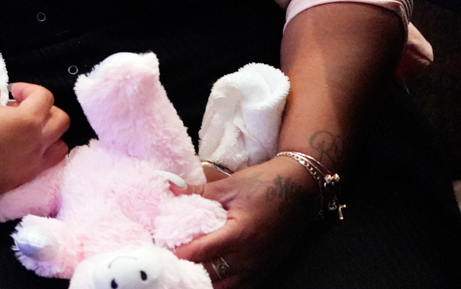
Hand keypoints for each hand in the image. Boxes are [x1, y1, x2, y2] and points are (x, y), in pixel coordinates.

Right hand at [0, 81, 69, 202]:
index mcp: (27, 119)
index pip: (45, 97)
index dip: (28, 89)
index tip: (12, 92)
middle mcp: (37, 141)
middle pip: (61, 119)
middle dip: (45, 109)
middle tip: (22, 109)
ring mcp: (34, 162)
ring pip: (60, 145)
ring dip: (49, 133)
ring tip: (27, 130)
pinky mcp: (26, 178)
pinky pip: (46, 163)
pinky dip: (40, 152)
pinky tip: (19, 148)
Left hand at [175, 156, 317, 287]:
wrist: (301, 188)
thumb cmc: (266, 184)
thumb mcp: (229, 185)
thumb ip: (198, 191)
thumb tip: (169, 187)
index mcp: (240, 234)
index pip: (202, 252)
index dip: (178, 254)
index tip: (160, 251)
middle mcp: (251, 257)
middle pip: (212, 275)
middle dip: (188, 270)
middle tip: (168, 262)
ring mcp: (260, 267)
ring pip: (227, 287)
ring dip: (205, 281)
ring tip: (185, 271)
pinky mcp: (266, 270)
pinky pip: (242, 287)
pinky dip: (223, 285)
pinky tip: (209, 278)